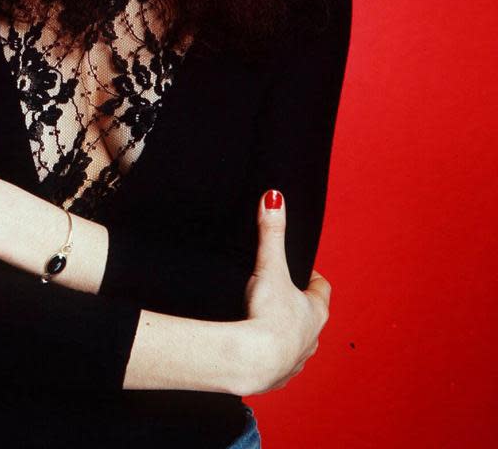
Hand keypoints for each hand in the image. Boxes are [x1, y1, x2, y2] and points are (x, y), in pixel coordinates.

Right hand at [234, 190, 331, 395]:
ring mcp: (296, 360)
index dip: (312, 278)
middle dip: (298, 306)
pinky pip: (279, 365)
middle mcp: (311, 338)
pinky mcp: (277, 377)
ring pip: (297, 343)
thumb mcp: (270, 267)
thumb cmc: (268, 316)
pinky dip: (271, 357)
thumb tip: (274, 198)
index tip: (301, 270)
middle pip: (311, 317)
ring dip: (286, 334)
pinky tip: (256, 350)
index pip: (321, 289)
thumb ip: (271, 232)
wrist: (253, 360)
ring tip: (266, 323)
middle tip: (280, 294)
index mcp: (316, 312)